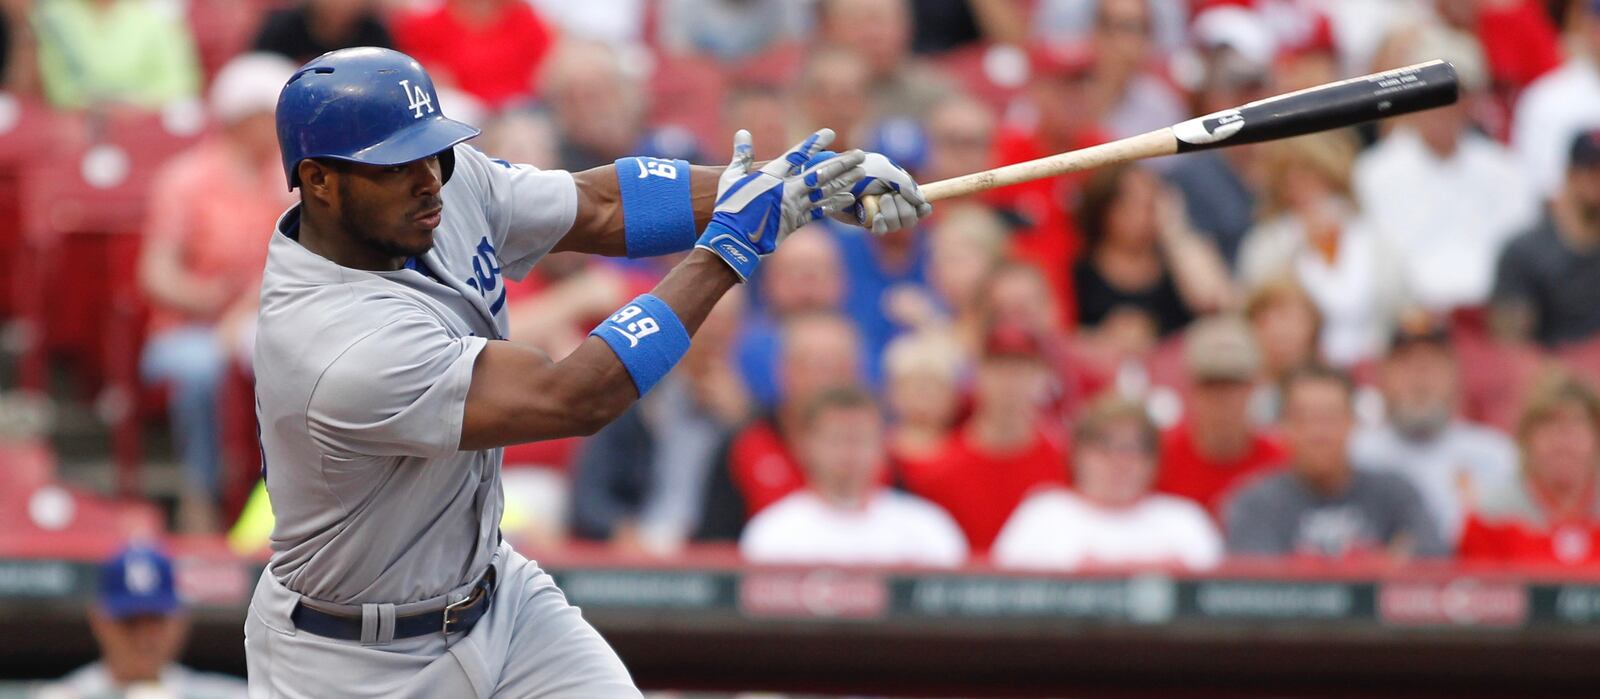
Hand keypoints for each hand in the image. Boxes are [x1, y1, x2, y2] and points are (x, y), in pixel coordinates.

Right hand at [695, 129, 864, 279]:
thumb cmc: (730, 208)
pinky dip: (834, 204)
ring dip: (845, 181)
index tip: (830, 133)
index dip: (814, 143)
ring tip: (861, 173)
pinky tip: (849, 198)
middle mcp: (787, 190)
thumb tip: (743, 132)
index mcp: (771, 177)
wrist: (734, 241)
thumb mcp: (732, 179)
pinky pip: (820, 211)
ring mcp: (794, 207)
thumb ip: (741, 155)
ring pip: (825, 192)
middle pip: (821, 174)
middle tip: (860, 155)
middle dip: (842, 163)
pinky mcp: (796, 223)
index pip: (797, 155)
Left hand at [809, 151, 932, 233]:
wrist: (834, 178)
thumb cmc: (858, 169)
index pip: (919, 203)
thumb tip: (922, 201)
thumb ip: (905, 184)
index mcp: (899, 187)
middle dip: (904, 209)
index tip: (924, 207)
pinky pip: (882, 230)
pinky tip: (875, 217)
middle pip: (911, 217)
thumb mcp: (885, 170)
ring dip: (892, 214)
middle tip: (889, 197)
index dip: (923, 208)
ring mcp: (879, 213)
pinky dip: (882, 224)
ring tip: (879, 201)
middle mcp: (891, 202)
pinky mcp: (866, 223)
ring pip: (898, 225)